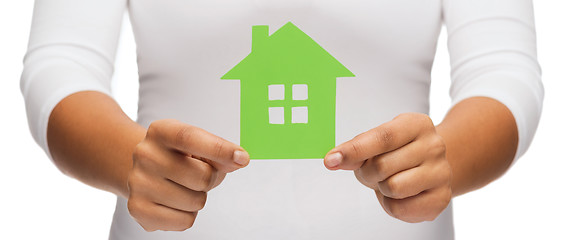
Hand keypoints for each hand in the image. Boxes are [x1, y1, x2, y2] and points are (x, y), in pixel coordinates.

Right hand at [127, 119, 249, 230]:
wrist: (145, 170)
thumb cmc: (180, 156)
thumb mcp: (199, 146)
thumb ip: (221, 152)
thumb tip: (239, 159)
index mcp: (161, 131)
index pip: (190, 138)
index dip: (219, 149)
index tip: (243, 157)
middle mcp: (145, 154)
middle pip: (202, 176)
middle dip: (211, 179)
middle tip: (199, 174)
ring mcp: (138, 182)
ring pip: (196, 202)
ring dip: (198, 198)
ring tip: (183, 187)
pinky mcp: (138, 209)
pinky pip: (185, 221)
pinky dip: (187, 215)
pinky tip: (174, 202)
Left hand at [323, 113, 451, 222]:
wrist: (431, 166)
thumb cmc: (399, 152)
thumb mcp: (378, 142)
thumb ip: (357, 149)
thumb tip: (334, 160)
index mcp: (417, 124)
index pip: (382, 137)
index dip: (354, 150)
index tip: (330, 160)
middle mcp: (434, 146)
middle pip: (382, 165)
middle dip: (367, 173)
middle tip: (373, 171)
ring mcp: (441, 173)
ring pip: (392, 188)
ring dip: (381, 189)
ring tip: (390, 180)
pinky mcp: (441, 198)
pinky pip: (400, 208)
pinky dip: (391, 205)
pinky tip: (400, 195)